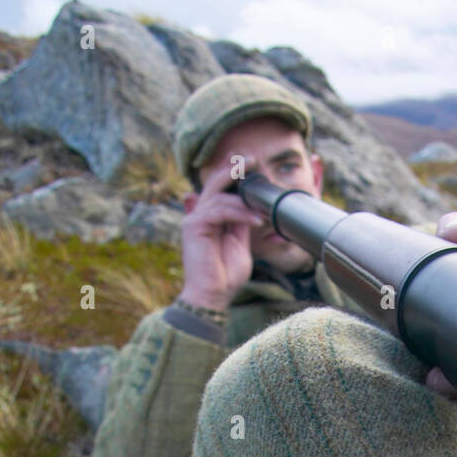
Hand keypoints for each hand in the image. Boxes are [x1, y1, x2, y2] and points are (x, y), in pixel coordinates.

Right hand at [178, 161, 263, 310]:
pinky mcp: (194, 226)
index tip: (253, 164)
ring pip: (218, 194)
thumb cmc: (225, 276)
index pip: (220, 188)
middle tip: (253, 159)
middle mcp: (199, 214)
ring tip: (263, 211)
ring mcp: (194, 219)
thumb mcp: (240, 244)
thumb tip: (250, 205)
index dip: (233, 173)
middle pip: (214, 182)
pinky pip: (219, 209)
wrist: (212, 297)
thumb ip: (241, 223)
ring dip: (245, 200)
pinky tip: (256, 221)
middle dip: (234, 167)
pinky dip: (240, 213)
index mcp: (210, 217)